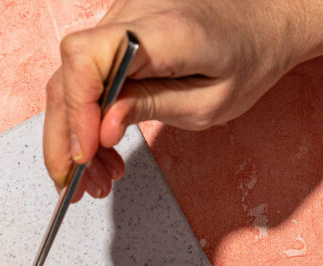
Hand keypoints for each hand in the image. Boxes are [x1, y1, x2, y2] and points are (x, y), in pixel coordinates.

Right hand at [44, 0, 322, 197]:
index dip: (77, 110)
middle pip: (67, 77)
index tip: (86, 154)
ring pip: (69, 84)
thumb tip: (104, 129)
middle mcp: (131, 17)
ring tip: (97, 178)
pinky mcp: (115, 39)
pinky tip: (102, 153)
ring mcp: (118, 25)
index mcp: (162, 31)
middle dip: (65, 141)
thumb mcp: (208, 101)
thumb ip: (152, 108)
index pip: (87, 58)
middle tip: (77, 186)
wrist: (262, 21)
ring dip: (73, 139)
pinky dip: (85, 123)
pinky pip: (84, 82)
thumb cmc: (246, 57)